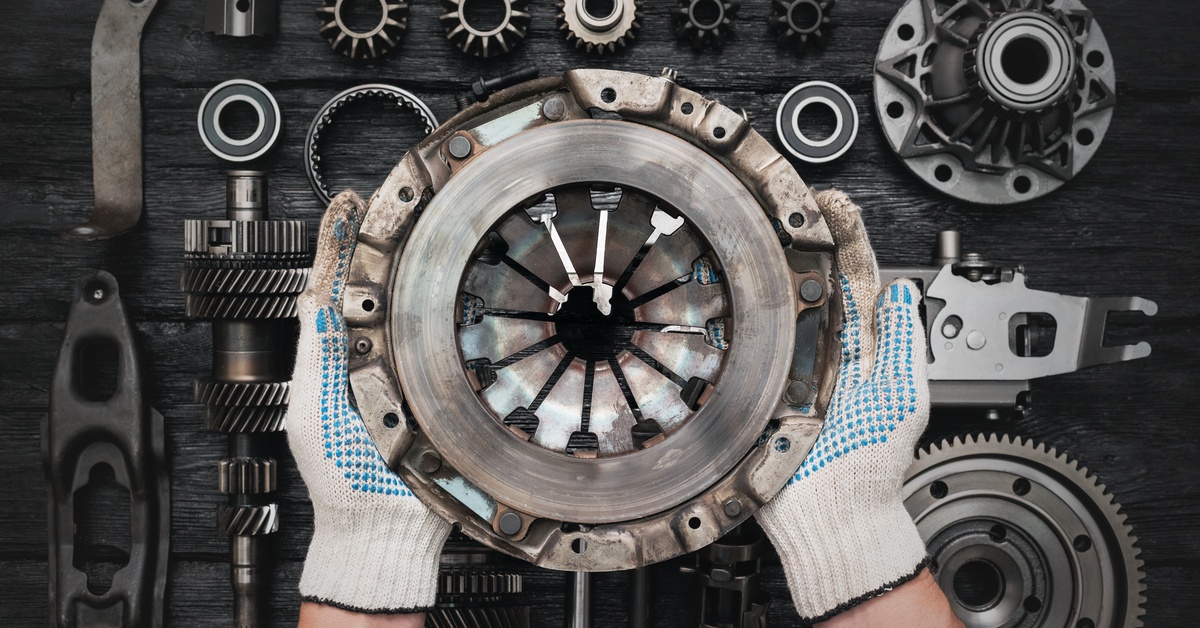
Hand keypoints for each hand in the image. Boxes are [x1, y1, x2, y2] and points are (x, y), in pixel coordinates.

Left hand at [287, 191, 449, 614]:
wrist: (384, 524)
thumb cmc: (344, 478)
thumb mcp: (312, 408)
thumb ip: (315, 353)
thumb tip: (314, 297)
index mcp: (333, 360)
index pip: (333, 289)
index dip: (338, 244)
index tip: (345, 207)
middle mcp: (371, 360)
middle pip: (372, 290)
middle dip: (375, 243)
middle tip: (381, 199)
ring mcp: (406, 373)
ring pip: (407, 310)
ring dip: (407, 267)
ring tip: (407, 223)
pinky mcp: (440, 389)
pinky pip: (442, 341)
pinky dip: (443, 308)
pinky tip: (447, 281)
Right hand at [756, 190, 935, 622]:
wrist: (832, 516)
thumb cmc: (871, 466)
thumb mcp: (905, 398)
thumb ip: (906, 344)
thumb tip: (907, 293)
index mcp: (860, 349)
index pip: (853, 279)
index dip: (844, 238)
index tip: (831, 204)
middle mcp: (820, 352)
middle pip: (806, 283)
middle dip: (795, 239)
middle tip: (782, 201)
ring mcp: (783, 369)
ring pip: (769, 309)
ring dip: (757, 271)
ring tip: (747, 233)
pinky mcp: (752, 390)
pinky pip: (736, 347)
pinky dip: (725, 319)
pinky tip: (716, 292)